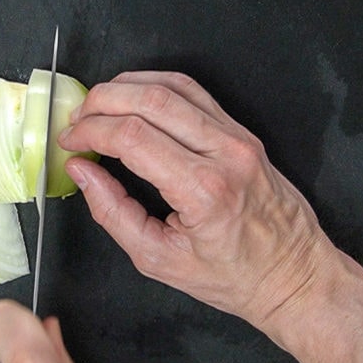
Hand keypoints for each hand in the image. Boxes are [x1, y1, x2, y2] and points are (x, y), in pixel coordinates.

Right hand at [58, 71, 340, 334]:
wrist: (294, 274)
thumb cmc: (233, 276)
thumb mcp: (158, 259)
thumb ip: (112, 212)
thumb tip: (81, 172)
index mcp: (202, 190)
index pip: (132, 137)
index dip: (90, 132)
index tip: (69, 140)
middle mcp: (224, 153)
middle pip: (149, 100)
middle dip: (101, 102)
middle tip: (76, 119)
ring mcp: (237, 137)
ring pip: (172, 86)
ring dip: (125, 87)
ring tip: (97, 105)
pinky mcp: (242, 132)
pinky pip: (193, 92)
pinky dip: (155, 86)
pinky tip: (133, 96)